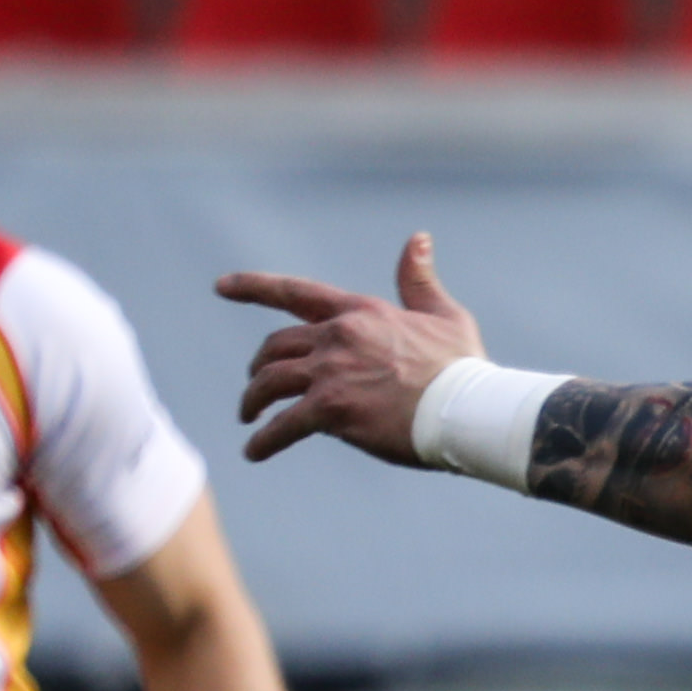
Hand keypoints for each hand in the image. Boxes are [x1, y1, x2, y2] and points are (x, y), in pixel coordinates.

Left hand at [223, 234, 488, 467]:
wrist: (469, 410)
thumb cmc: (463, 368)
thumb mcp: (444, 315)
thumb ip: (419, 280)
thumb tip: (418, 239)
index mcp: (359, 311)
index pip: (294, 293)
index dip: (253, 287)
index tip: (221, 286)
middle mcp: (336, 337)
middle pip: (275, 346)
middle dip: (259, 366)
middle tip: (256, 385)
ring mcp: (331, 374)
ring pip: (269, 382)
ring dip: (253, 400)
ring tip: (249, 417)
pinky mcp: (331, 411)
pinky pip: (283, 426)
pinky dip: (264, 440)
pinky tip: (255, 451)